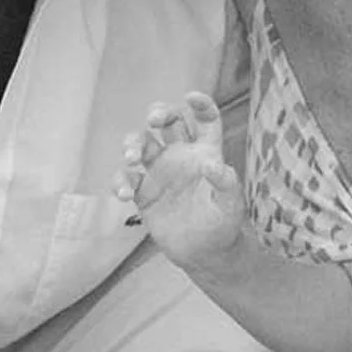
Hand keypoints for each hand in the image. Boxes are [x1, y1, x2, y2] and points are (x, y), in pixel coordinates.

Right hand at [114, 93, 244, 269]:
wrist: (205, 254)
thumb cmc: (223, 226)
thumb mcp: (231, 206)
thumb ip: (226, 184)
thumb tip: (213, 165)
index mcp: (206, 153)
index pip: (205, 120)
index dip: (200, 104)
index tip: (190, 98)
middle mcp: (181, 156)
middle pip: (167, 122)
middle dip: (158, 113)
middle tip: (154, 120)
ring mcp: (160, 172)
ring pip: (141, 144)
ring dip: (133, 144)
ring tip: (133, 158)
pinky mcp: (143, 193)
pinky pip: (126, 178)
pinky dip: (121, 182)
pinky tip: (125, 194)